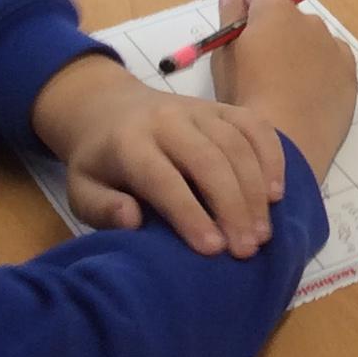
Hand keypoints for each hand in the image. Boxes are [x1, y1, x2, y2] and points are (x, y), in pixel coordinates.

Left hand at [29, 36, 290, 258]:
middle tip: (247, 249)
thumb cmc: (99, 163)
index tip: (213, 250)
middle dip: (232, 206)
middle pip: (209, 159)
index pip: (164, 179)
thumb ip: (102, 208)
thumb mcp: (81, 189)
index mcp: (129, 143)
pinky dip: (271, 157)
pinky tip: (276, 193)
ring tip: (263, 233)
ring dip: (255, 189)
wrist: (109, 108)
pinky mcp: (221, 106)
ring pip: (236, 143)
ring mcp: (199, 109)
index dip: (190, 214)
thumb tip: (133, 220)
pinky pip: (255, 125)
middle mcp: (167, 120)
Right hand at [213, 0, 356, 179]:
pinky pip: (331, 61)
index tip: (239, 22)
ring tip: (282, 88)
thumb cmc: (246, 101)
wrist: (287, 147)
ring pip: (311, 38)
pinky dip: (319, 70)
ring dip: (297, 50)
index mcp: (276, 13)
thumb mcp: (224, 59)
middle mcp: (311, 22)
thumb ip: (229, 19)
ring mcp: (334, 48)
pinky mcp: (349, 75)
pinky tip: (305, 97)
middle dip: (273, 29)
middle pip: (287, 13)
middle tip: (258, 66)